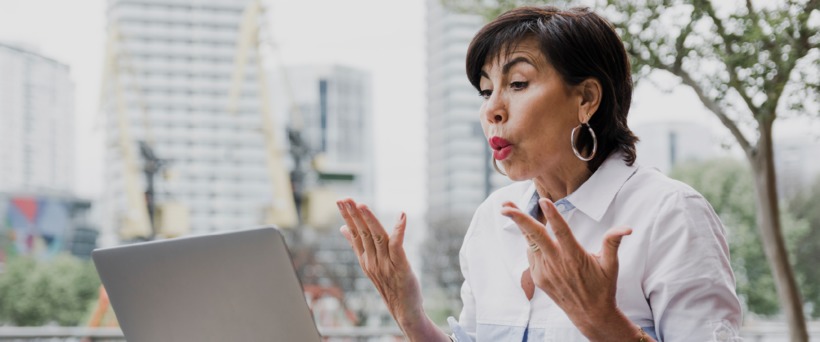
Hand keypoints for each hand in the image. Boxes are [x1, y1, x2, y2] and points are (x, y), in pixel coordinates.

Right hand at [336, 199, 424, 329]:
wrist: (404, 310)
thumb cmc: (390, 285)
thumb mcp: (371, 264)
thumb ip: (358, 245)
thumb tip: (343, 229)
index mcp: (365, 259)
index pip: (354, 234)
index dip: (348, 217)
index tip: (340, 201)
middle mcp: (372, 261)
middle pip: (362, 234)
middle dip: (353, 215)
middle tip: (345, 199)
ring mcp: (386, 264)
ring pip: (377, 237)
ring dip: (369, 220)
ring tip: (362, 205)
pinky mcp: (401, 267)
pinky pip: (398, 246)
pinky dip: (399, 230)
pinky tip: (402, 215)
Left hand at [501, 198, 643, 340]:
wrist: (590, 314)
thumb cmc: (603, 286)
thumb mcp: (610, 265)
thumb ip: (613, 243)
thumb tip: (627, 228)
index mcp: (575, 256)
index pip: (562, 232)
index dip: (553, 215)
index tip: (543, 201)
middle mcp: (557, 263)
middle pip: (535, 236)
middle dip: (519, 220)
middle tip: (505, 207)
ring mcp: (545, 271)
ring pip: (530, 243)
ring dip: (519, 226)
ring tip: (509, 210)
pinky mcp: (539, 277)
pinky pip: (532, 255)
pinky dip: (530, 242)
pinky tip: (530, 234)